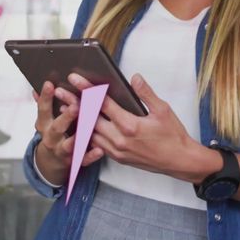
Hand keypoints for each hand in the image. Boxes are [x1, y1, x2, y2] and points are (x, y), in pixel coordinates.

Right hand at [32, 81, 104, 183]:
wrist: (51, 161)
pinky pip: (83, 159)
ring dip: (79, 137)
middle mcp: (51, 138)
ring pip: (69, 145)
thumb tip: (35, 88)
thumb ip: (43, 104)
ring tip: (88, 129)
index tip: (50, 84)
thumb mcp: (45, 119)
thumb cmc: (52, 133)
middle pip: (57, 127)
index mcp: (44, 125)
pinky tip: (100, 149)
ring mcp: (61, 151)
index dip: (45, 97)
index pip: (43, 109)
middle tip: (75, 106)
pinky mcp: (73, 161)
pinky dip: (91, 155)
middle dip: (66, 117)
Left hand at [67, 72, 203, 181]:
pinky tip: (80, 125)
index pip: (102, 103)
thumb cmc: (172, 136)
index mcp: (130, 125)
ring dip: (77, 120)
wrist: (178, 161)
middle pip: (89, 119)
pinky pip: (96, 144)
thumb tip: (134, 78)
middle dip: (73, 103)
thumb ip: (146, 93)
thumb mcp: (163, 110)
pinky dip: (87, 133)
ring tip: (64, 107)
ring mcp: (116, 151)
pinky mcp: (117, 158)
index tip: (75, 79)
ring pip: (89, 133)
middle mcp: (119, 140)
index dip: (86, 89)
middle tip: (60, 92)